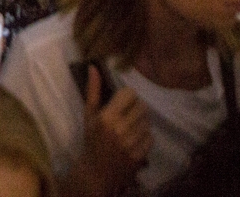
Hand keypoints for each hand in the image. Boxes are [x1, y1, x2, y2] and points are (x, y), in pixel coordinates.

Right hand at [79, 66, 153, 195]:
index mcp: (107, 117)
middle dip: (135, 108)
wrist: (96, 171)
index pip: (130, 94)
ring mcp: (131, 143)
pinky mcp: (139, 155)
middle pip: (142, 106)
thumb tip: (94, 67)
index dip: (127, 96)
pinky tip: (134, 140)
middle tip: (127, 114)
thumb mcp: (89, 115)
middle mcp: (120, 129)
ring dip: (140, 122)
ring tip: (130, 128)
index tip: (122, 102)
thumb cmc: (92, 139)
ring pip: (147, 121)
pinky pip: (150, 137)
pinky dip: (144, 137)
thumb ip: (93, 90)